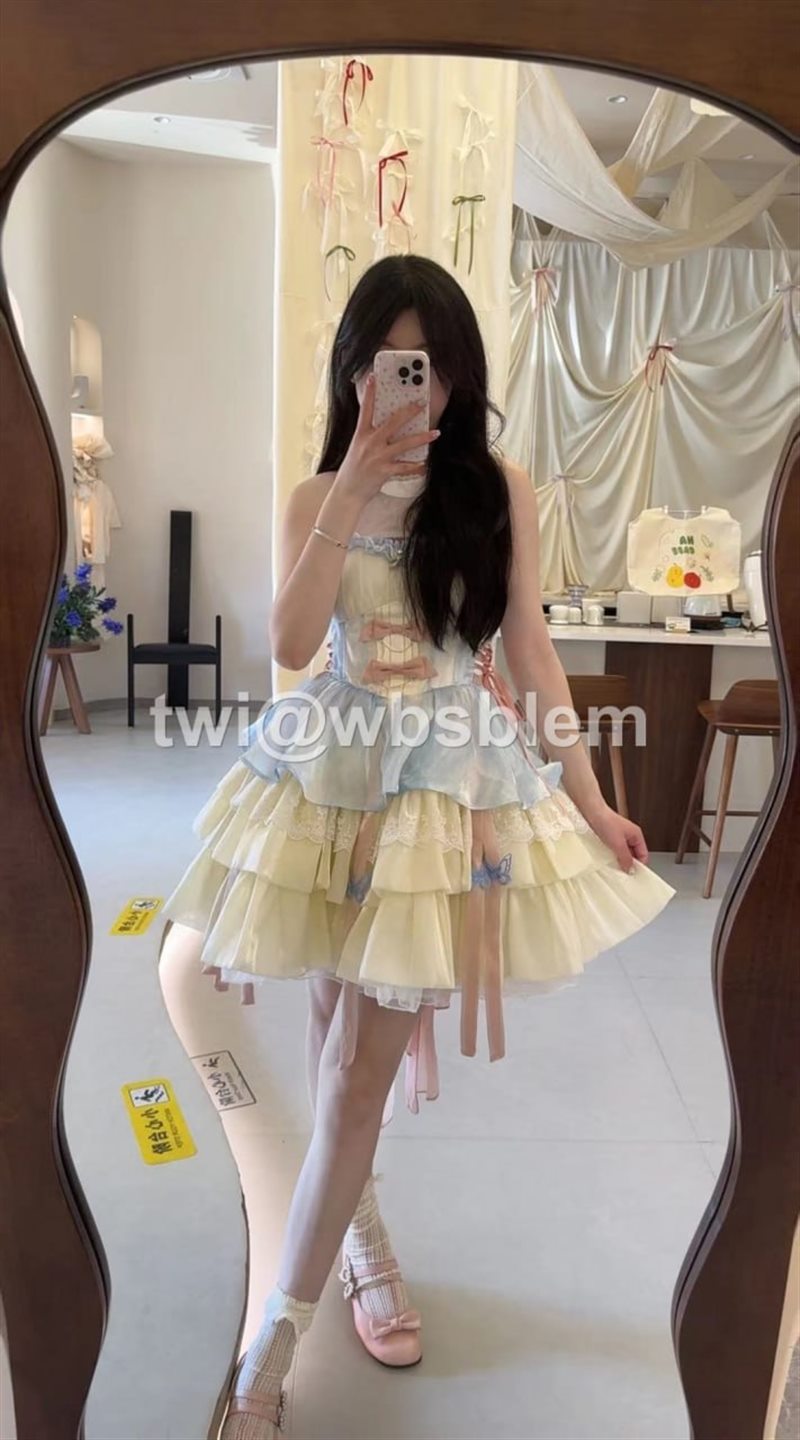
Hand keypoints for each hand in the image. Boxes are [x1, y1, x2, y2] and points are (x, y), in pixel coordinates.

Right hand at [334, 373, 440, 502]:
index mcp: (361, 435)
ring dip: (422, 438)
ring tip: (435, 433)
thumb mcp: (358, 448)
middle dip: (409, 411)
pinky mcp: (384, 472)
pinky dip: (416, 466)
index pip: (365, 409)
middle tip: (421, 403)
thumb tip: (387, 428)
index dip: (370, 393)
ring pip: (404, 444)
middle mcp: (370, 443)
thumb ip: (370, 437)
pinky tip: (425, 464)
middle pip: (392, 422)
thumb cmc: (353, 470)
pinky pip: (405, 467)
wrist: (347, 492)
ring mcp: (378, 457)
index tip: (374, 377)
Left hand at [584, 801, 648, 872]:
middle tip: (622, 872)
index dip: (639, 865)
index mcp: (636, 835)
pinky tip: (606, 859)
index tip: (633, 874)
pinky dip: (612, 855)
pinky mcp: (610, 837)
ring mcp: (620, 836)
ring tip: (614, 865)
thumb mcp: (618, 844)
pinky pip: (614, 850)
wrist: (591, 813)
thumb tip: (630, 869)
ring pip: (623, 853)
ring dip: (619, 860)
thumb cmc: (606, 822)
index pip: (643, 855)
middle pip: (633, 855)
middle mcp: (629, 836)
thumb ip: (626, 858)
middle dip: (628, 863)